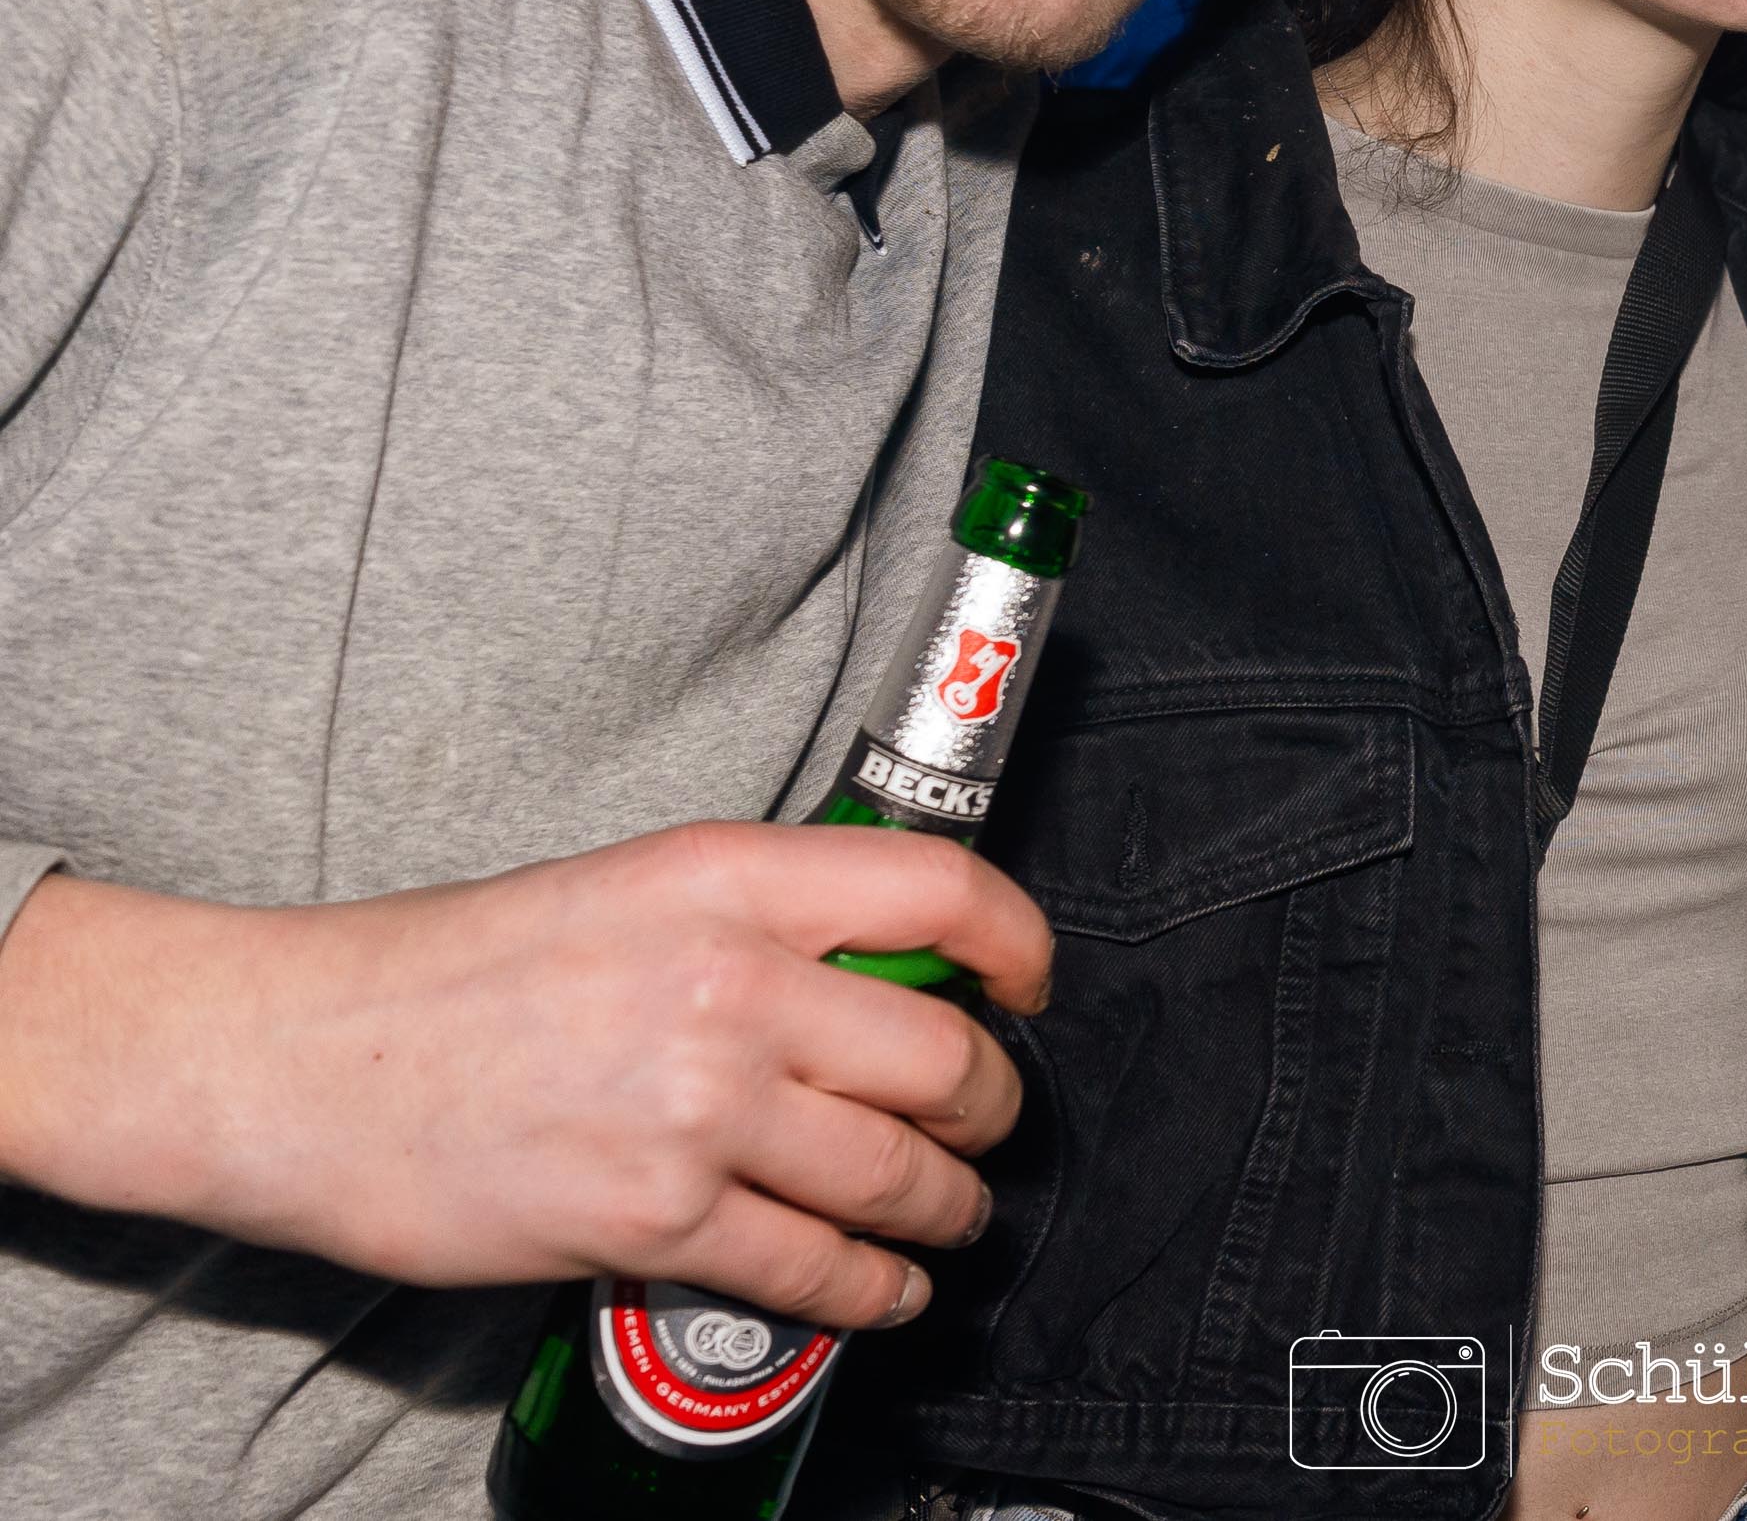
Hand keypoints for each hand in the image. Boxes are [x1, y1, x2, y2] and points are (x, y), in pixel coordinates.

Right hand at [0, 821, 1053, 1326]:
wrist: (293, 1060)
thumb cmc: (447, 974)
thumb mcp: (628, 888)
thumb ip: (757, 919)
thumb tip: (875, 968)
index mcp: (730, 878)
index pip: (944, 893)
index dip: (1020, 947)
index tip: (1032, 988)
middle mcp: (733, 984)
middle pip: (947, 1056)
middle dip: (992, 1107)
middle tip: (988, 1126)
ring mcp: (698, 1108)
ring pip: (900, 1174)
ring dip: (949, 1207)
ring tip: (952, 1215)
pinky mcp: (652, 1220)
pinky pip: (817, 1268)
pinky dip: (875, 1289)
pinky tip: (886, 1289)